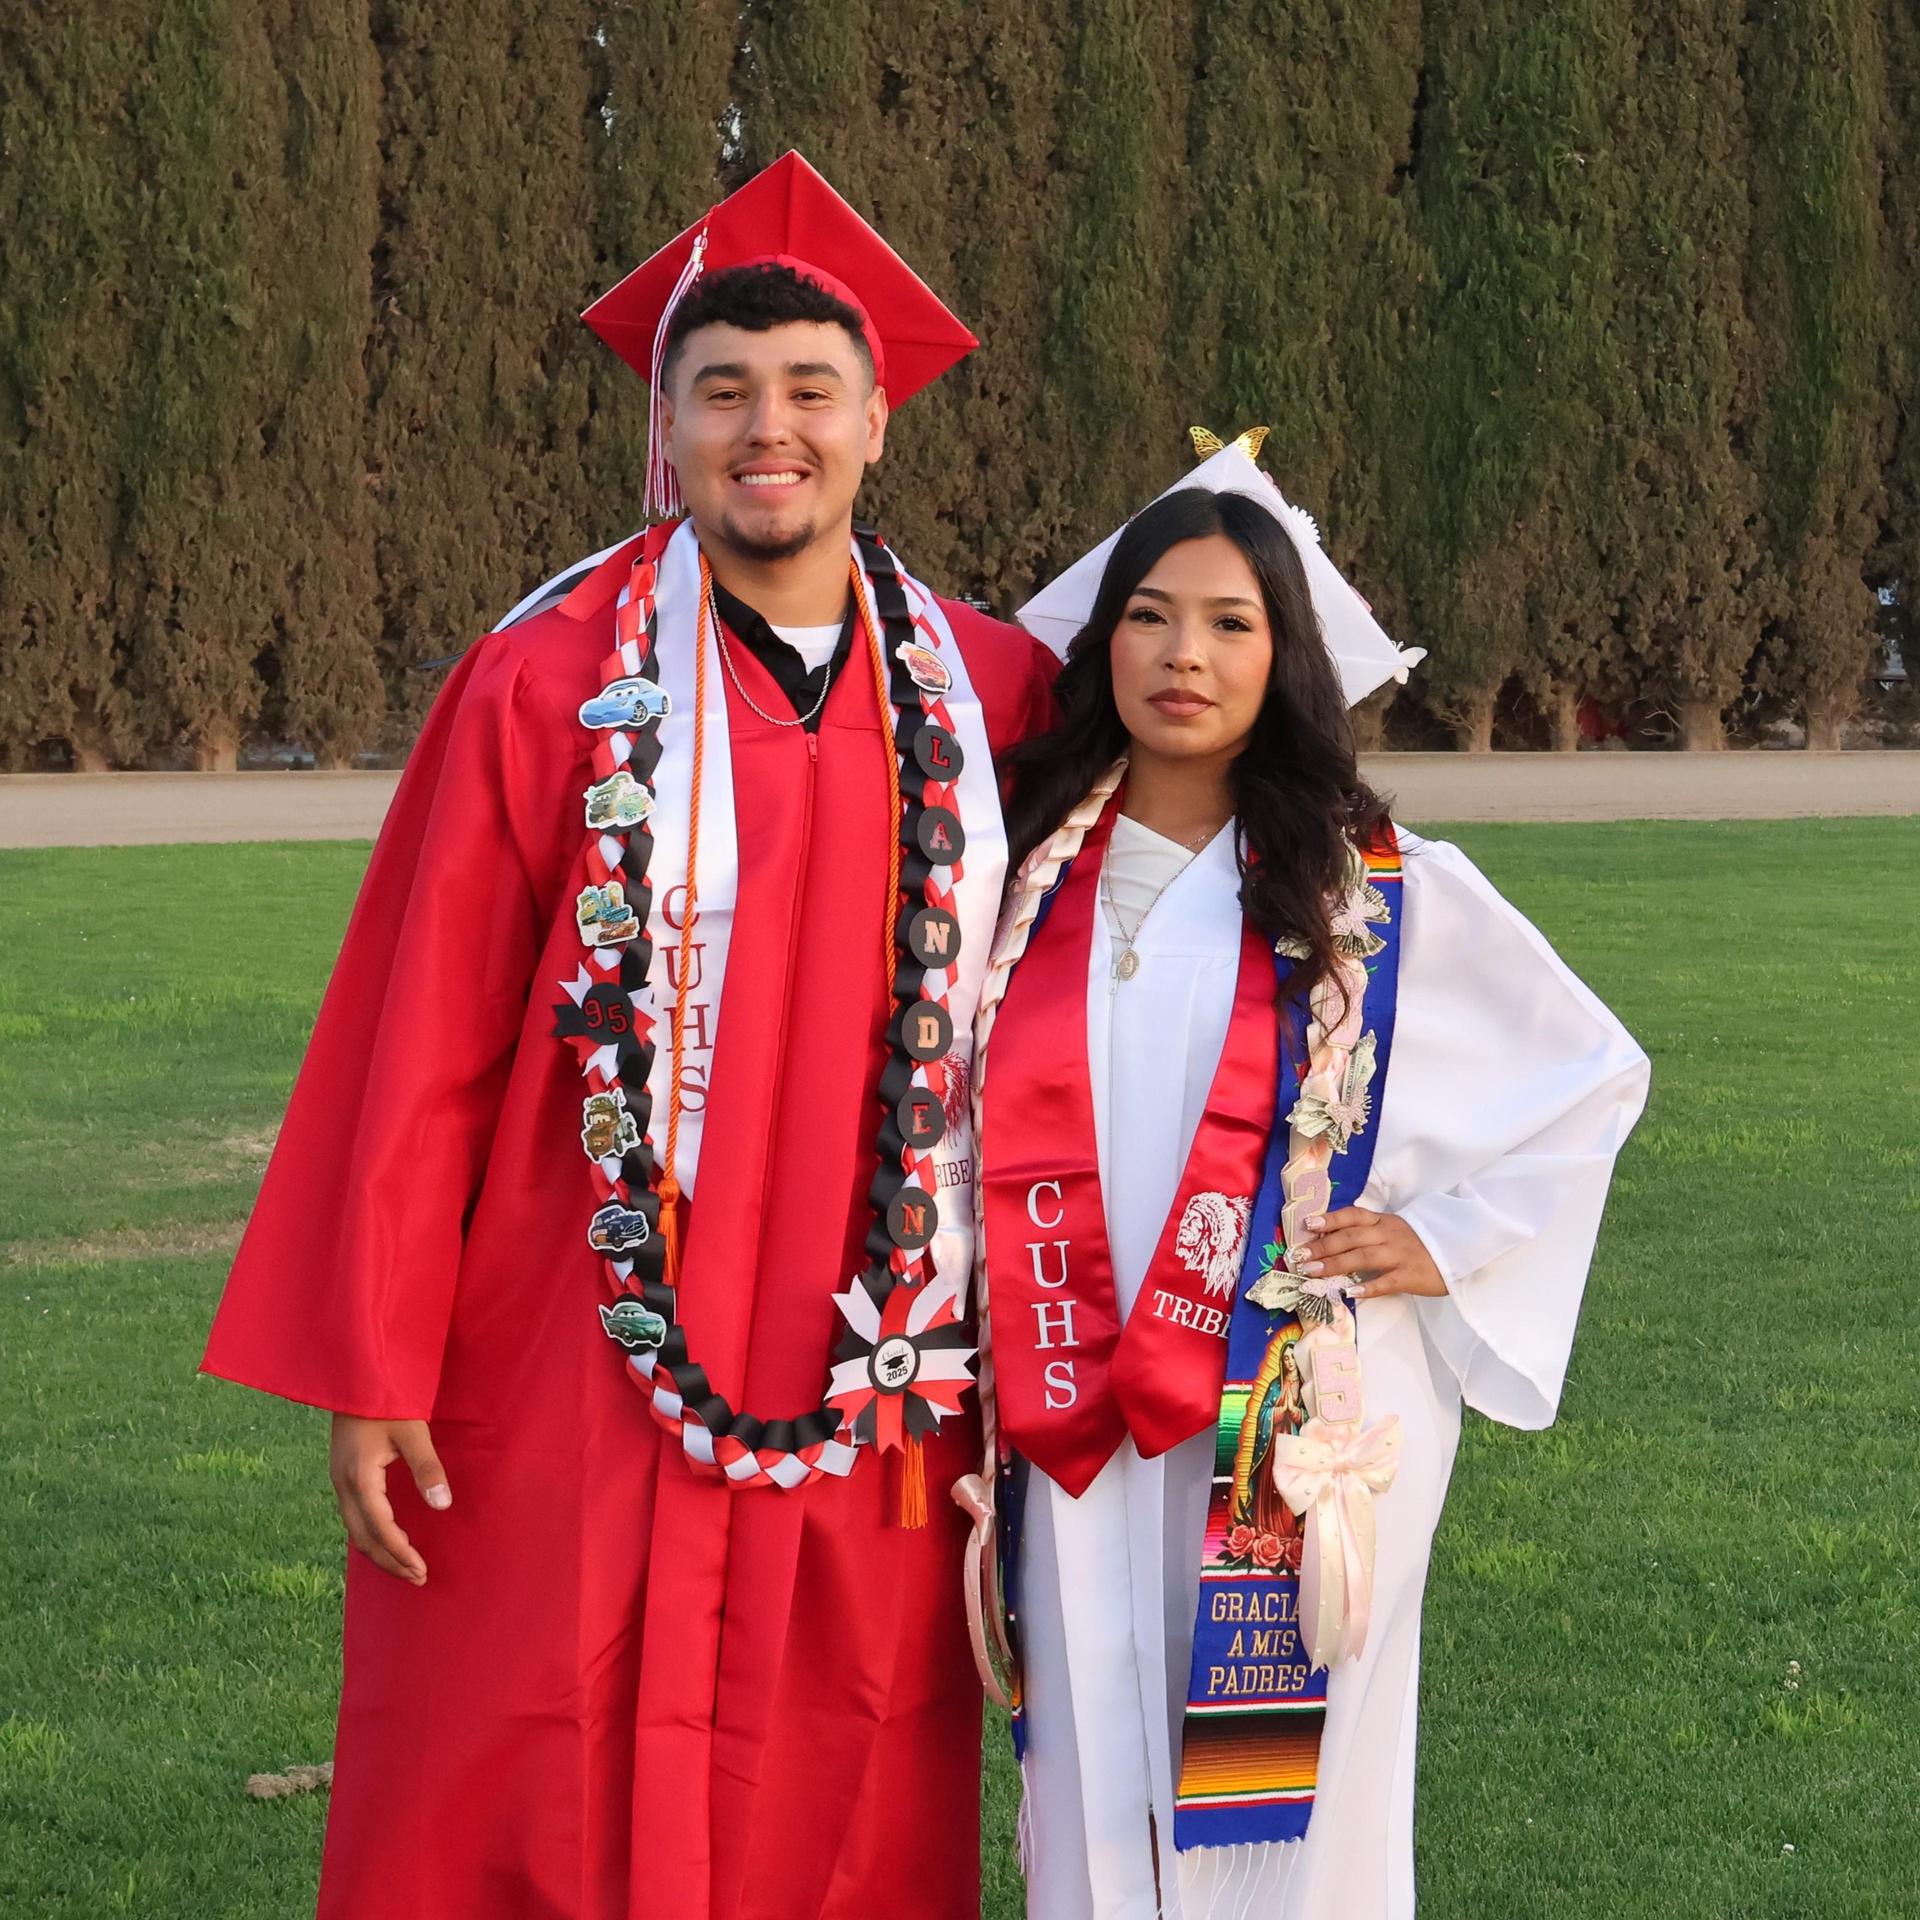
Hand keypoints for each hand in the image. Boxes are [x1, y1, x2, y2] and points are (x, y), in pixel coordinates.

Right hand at [328, 1416, 450, 1584]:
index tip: (421, 1570)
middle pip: (363, 1538)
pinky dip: (370, 1535)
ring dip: (379, 1551)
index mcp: (360, 1478)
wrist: (355, 1378)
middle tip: (417, 1577)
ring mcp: (339, 1480)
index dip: (401, 1553)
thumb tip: (442, 1505)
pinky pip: (353, 1516)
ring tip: (404, 1566)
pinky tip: (386, 1538)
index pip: (381, 1529)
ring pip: (355, 1530)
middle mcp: (344, 1485)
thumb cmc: (387, 1401)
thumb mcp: (413, 1432)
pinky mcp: (343, 1474)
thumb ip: (427, 1468)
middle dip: (389, 1561)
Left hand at [1291, 1207, 1445, 1301]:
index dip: (1329, 1219)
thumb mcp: (1394, 1230)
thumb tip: (1332, 1241)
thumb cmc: (1420, 1243)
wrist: (1458, 1251)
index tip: (1307, 1225)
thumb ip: (1369, 1233)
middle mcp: (1389, 1234)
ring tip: (1313, 1273)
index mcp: (1384, 1221)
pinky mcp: (1410, 1275)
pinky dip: (1367, 1287)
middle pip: (1351, 1237)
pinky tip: (1349, 1292)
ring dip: (1335, 1265)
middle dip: (1323, 1247)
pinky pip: (1386, 1281)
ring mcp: (1400, 1254)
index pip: (1352, 1216)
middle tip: (1301, 1258)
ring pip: (1363, 1257)